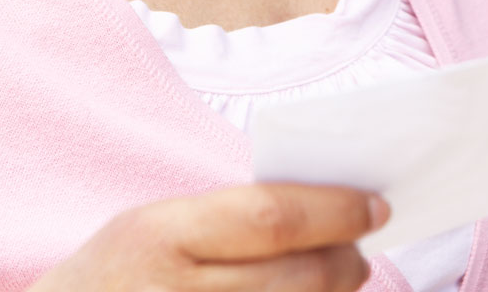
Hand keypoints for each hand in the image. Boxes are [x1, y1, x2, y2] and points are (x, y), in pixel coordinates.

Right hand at [28, 184, 386, 290]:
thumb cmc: (113, 280)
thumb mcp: (148, 230)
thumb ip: (225, 220)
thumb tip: (325, 211)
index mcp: (157, 237)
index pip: (271, 217)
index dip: (334, 211)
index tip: (374, 206)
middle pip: (295, 277)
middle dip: (344, 261)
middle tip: (362, 250)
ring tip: (342, 279)